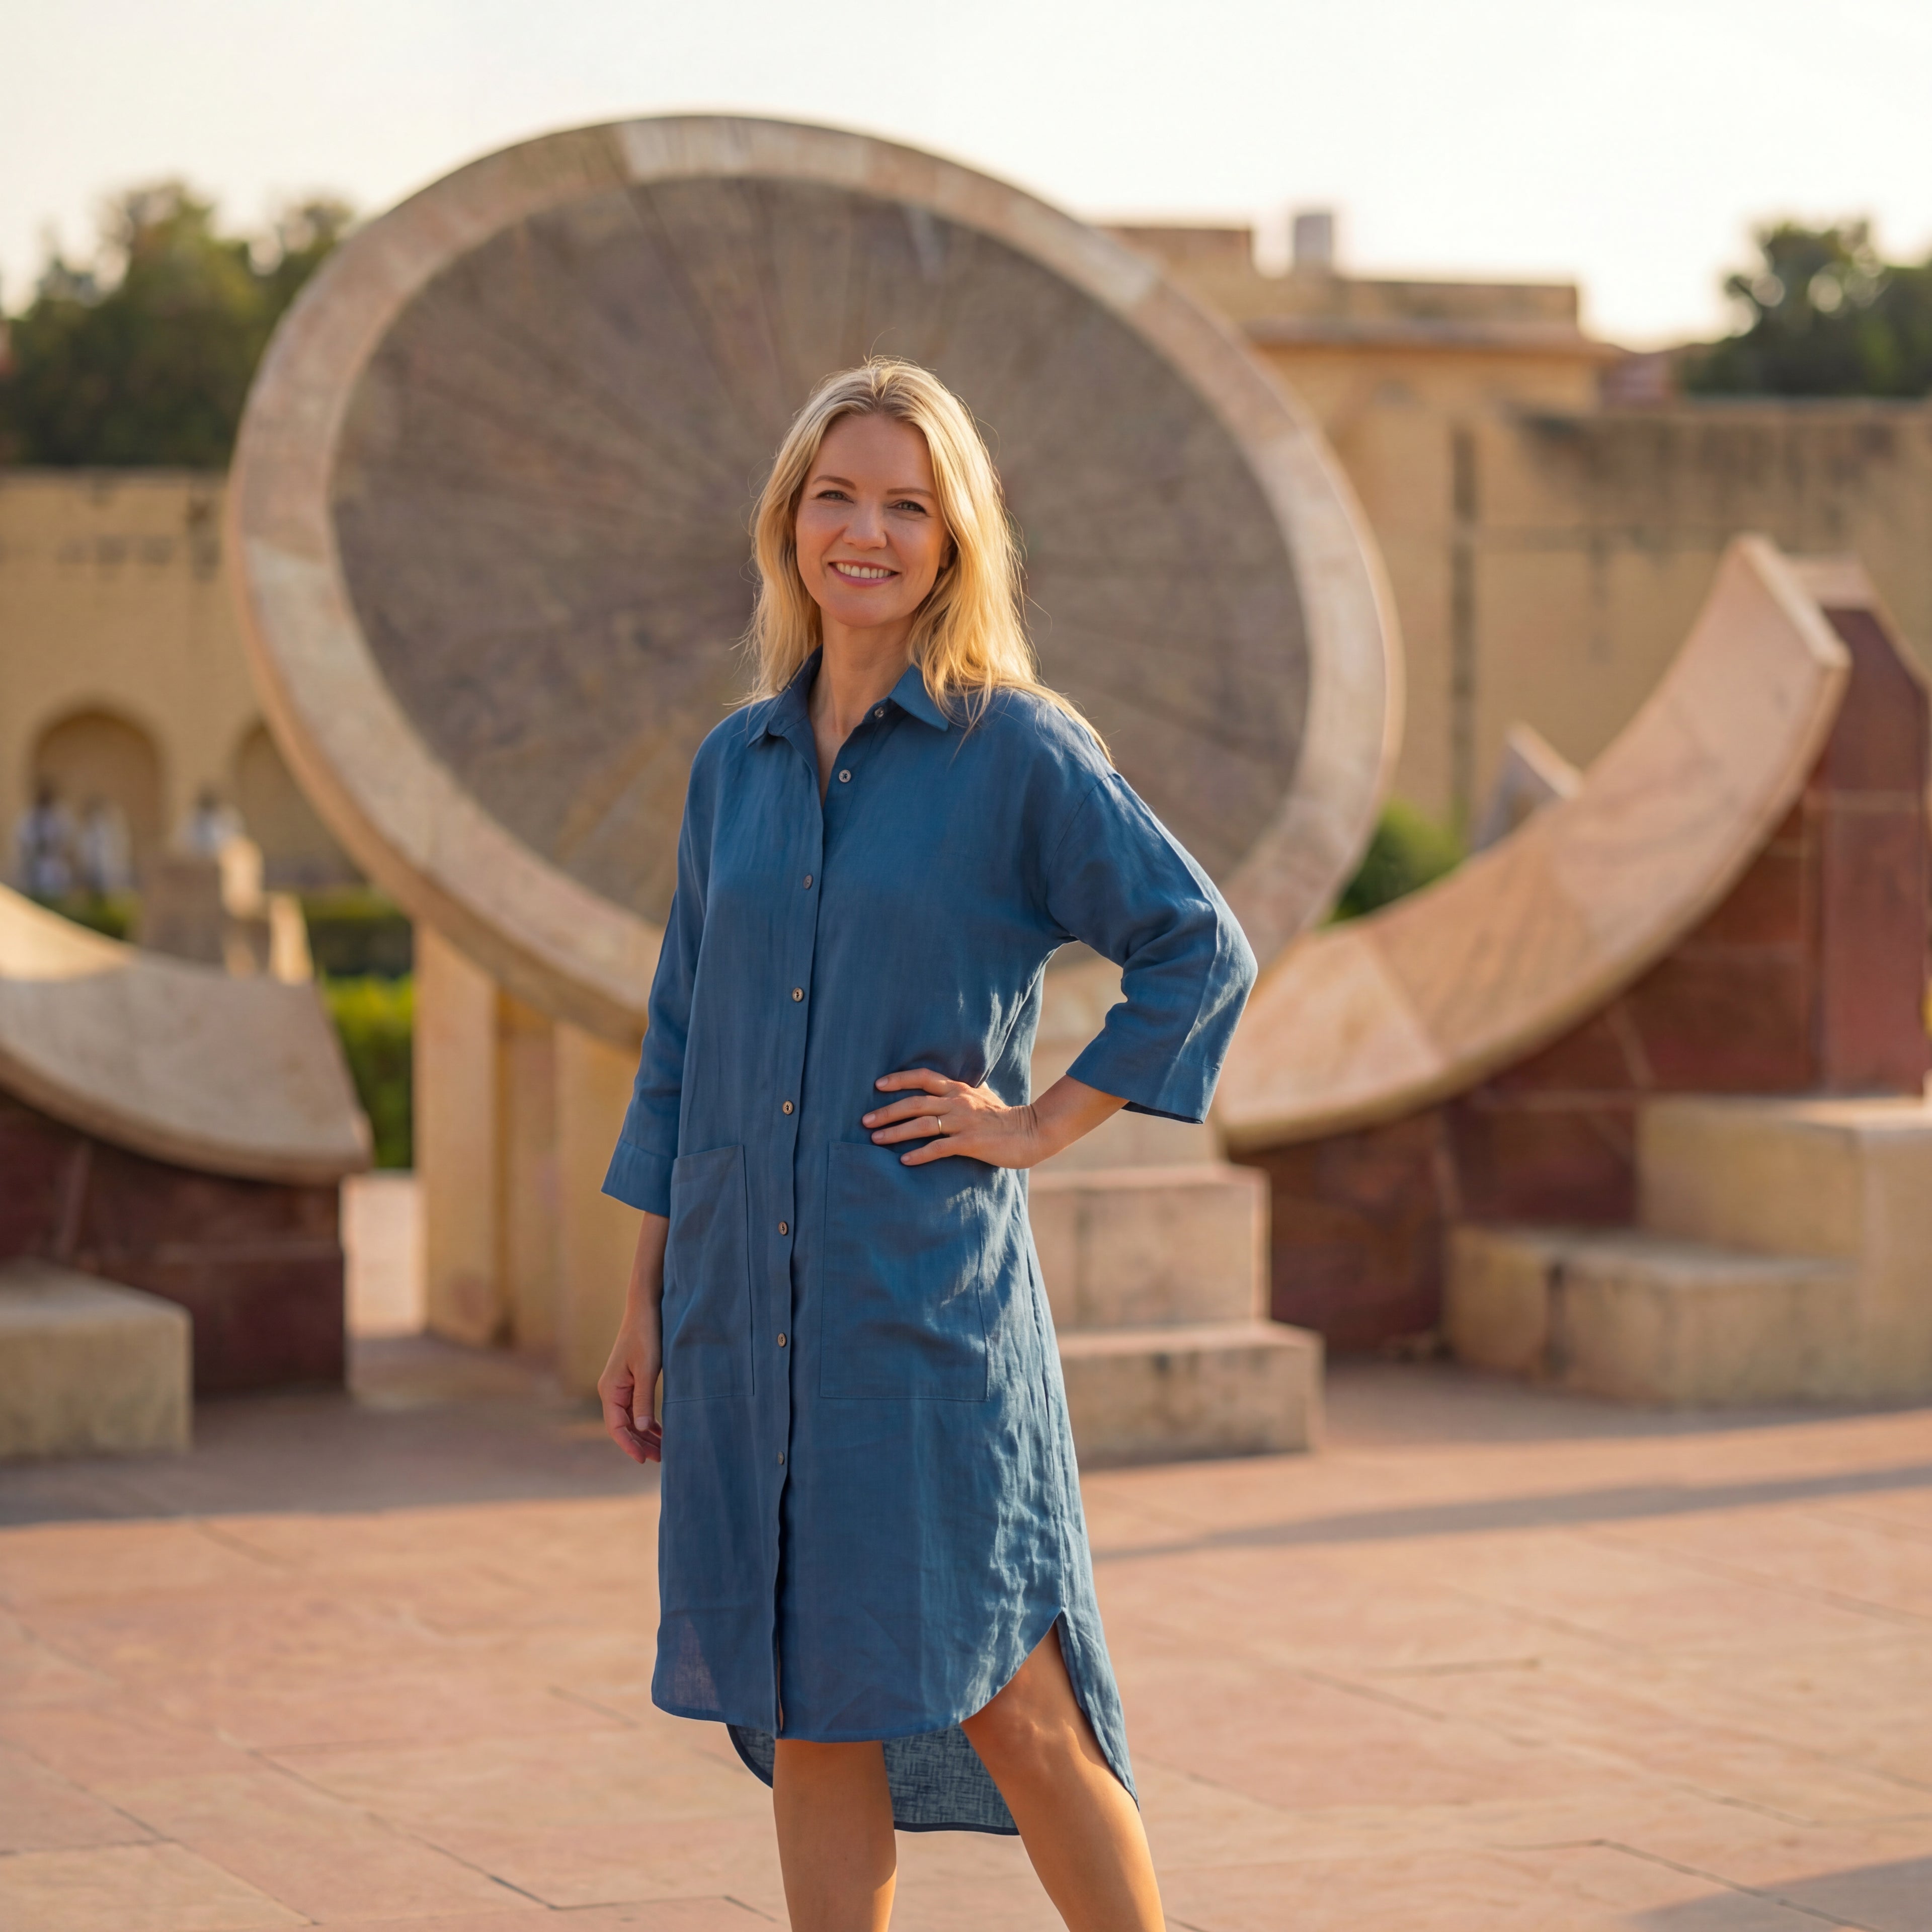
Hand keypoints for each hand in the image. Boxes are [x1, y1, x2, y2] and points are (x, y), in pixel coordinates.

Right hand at [597, 1313, 663, 1463]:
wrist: (645, 1310)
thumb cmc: (646, 1336)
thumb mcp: (647, 1369)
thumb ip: (644, 1399)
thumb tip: (642, 1429)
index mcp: (610, 1390)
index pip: (616, 1427)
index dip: (629, 1445)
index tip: (643, 1460)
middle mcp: (611, 1391)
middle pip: (623, 1426)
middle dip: (640, 1444)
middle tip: (661, 1460)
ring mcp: (620, 1387)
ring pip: (630, 1419)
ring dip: (645, 1435)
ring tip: (663, 1451)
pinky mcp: (630, 1381)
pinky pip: (635, 1408)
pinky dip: (647, 1421)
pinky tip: (660, 1431)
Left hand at [863, 1069, 1123, 1168]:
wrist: (1032, 1132)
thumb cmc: (1005, 1116)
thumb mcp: (983, 1096)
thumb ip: (963, 1090)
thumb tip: (950, 1084)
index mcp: (959, 1089)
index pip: (924, 1077)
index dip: (899, 1079)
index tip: (877, 1084)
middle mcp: (958, 1102)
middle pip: (915, 1102)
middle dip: (887, 1111)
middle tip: (865, 1121)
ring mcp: (964, 1122)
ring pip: (922, 1124)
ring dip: (896, 1132)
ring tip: (876, 1140)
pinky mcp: (970, 1142)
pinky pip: (939, 1148)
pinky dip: (920, 1154)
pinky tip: (904, 1161)